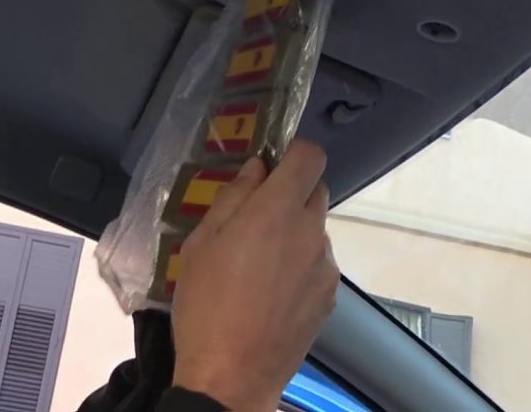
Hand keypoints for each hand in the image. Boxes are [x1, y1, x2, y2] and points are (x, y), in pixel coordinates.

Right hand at [170, 140, 338, 411]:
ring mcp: (325, 265)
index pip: (310, 156)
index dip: (294, 153)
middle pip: (315, 191)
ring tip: (258, 266)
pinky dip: (301, 265)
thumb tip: (257, 168)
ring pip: (315, 229)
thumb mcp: (201, 245)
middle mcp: (310, 232)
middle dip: (290, 195)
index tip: (273, 165)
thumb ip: (234, 198)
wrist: (232, 376)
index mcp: (277, 212)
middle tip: (255, 220)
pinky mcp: (330, 294)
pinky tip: (272, 292)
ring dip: (294, 233)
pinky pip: (318, 263)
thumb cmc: (206, 307)